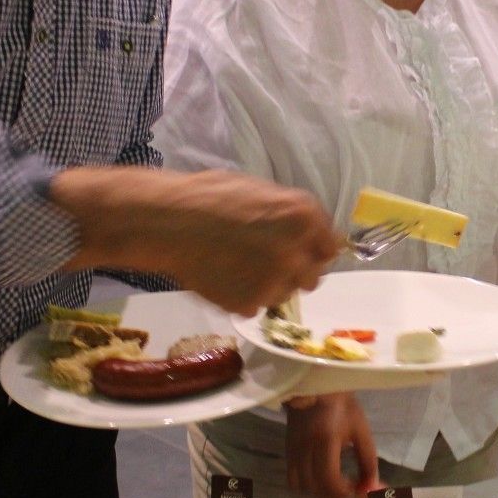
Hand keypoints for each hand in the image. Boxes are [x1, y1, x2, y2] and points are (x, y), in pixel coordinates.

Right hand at [153, 171, 340, 313]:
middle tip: (265, 264)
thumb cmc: (209, 197)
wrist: (168, 221)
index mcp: (304, 216)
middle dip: (294, 273)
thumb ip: (291, 217)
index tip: (300, 254)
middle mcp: (297, 250)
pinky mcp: (250, 303)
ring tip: (236, 266)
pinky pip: (256, 306)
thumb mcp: (261, 192)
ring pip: (284, 294)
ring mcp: (275, 280)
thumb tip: (308, 235)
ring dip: (268, 286)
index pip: (329, 248)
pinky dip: (242, 297)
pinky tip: (222, 277)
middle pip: (312, 277)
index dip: (313, 252)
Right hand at [283, 392, 381, 497]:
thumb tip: (373, 487)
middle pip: (316, 488)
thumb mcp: (361, 431)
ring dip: (321, 494)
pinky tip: (320, 481)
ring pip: (302, 488)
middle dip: (336, 496)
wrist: (315, 388)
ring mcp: (294, 451)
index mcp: (326, 440)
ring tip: (336, 486)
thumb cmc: (343, 407)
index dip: (345, 492)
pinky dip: (307, 488)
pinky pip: (292, 481)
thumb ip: (368, 461)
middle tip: (351, 489)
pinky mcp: (288, 452)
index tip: (359, 490)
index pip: (330, 479)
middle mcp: (306, 448)